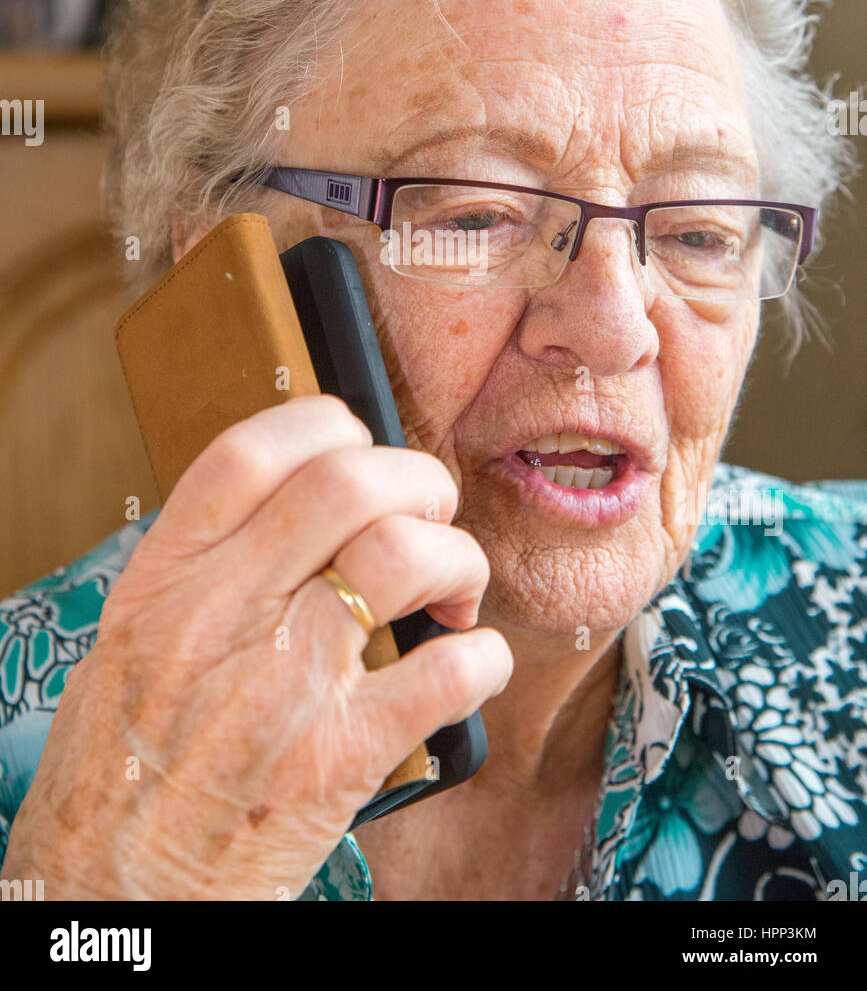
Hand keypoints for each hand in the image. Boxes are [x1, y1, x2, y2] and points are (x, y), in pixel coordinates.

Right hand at [1, 396, 511, 898]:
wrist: (116, 891)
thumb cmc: (125, 767)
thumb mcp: (136, 640)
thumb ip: (210, 568)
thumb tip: (307, 505)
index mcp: (166, 582)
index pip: (251, 453)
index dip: (324, 423)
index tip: (357, 440)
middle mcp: (221, 617)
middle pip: (347, 484)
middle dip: (416, 481)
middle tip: (430, 511)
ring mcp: (283, 685)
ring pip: (404, 556)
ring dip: (456, 560)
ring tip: (453, 592)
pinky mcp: (338, 759)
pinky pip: (447, 673)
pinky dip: (482, 658)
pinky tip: (469, 663)